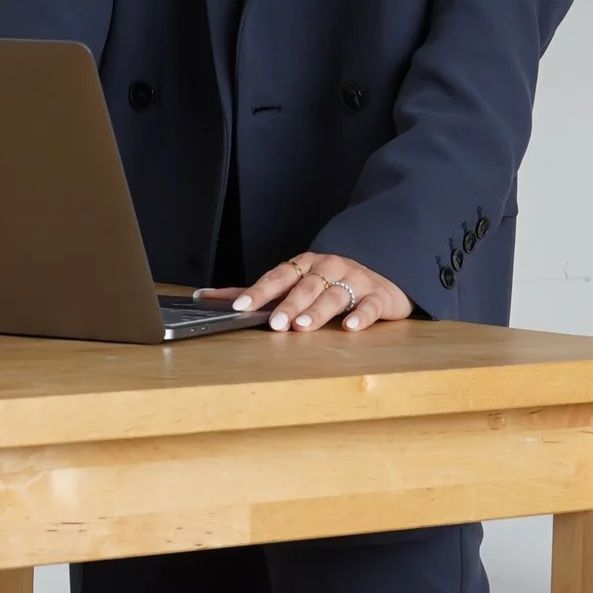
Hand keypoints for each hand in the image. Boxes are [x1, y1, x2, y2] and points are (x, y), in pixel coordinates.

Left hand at [195, 250, 412, 333]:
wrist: (386, 280)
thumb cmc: (333, 284)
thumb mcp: (297, 282)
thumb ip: (257, 292)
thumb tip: (207, 297)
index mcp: (306, 265)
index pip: (278, 276)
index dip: (260, 291)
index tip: (241, 306)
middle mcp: (329, 269)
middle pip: (305, 286)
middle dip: (288, 304)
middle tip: (274, 323)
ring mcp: (355, 281)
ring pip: (334, 295)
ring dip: (316, 311)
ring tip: (303, 327)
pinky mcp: (378, 297)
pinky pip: (369, 306)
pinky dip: (359, 316)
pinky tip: (349, 327)